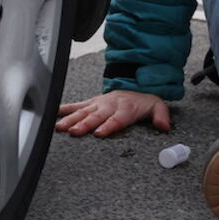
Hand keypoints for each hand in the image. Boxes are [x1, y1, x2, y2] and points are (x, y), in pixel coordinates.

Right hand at [56, 90, 171, 137]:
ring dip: (71, 119)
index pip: (117, 118)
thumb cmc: (142, 101)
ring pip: (83, 111)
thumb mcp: (157, 106)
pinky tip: (54, 114)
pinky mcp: (91, 102)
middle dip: (85, 124)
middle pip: (96, 116)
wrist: (134, 86)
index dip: (108, 125)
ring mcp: (98, 103)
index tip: (99, 133)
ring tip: (61, 127)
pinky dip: (65, 109)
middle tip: (75, 131)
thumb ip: (161, 116)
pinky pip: (76, 105)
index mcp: (125, 108)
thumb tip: (164, 126)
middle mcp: (109, 105)